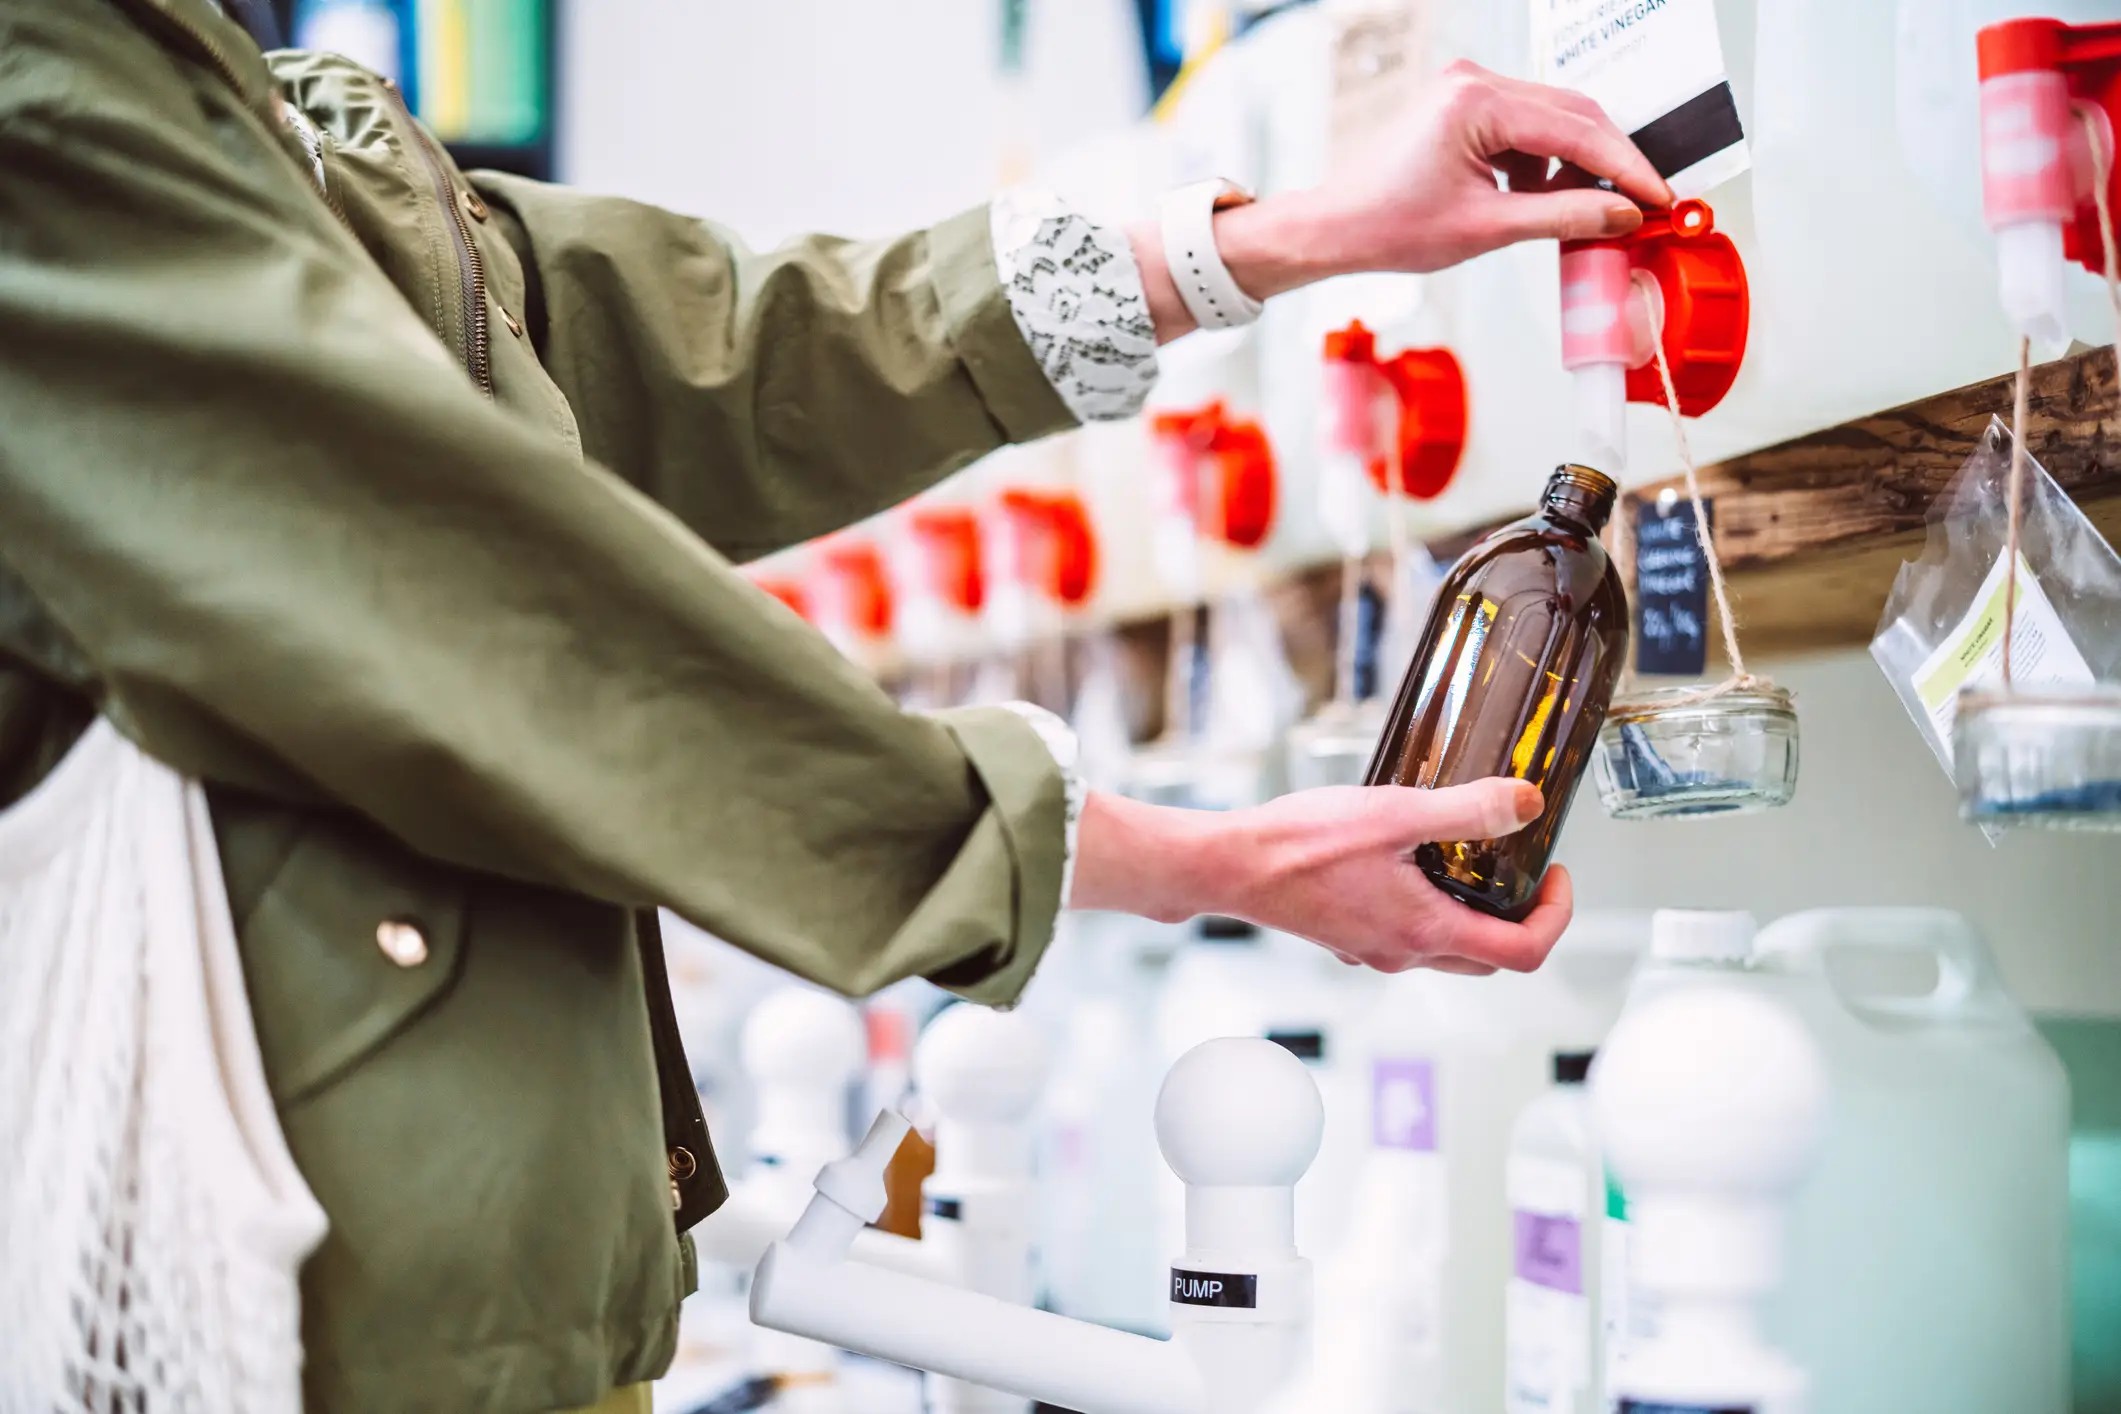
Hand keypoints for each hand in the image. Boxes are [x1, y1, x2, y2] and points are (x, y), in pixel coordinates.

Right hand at [1069, 779, 1574, 975]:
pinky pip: (1407, 937)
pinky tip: (1409, 866)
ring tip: (1470, 862)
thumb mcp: (1395, 814)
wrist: (1229, 865)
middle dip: (1520, 918)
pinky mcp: (1347, 938)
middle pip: (1490, 958)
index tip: (1553, 874)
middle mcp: (1403, 953)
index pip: (1523, 952)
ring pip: (1448, 950)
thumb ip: (1467, 810)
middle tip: (1523, 870)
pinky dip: (1429, 911)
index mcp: (1426, 931)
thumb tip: (1527, 804)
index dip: (1555, 916)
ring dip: (1474, 916)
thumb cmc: (1300, 844)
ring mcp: (1373, 950)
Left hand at [1131, 61, 1673, 340]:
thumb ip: (1562, 217)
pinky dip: (1547, 163)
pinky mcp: (1466, 106)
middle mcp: (1474, 83)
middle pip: (1574, 114)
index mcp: (1476, 104)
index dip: (1628, 168)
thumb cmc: (1389, 226)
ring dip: (1578, 165)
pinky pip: (1528, 127)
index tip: (1660, 198)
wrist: (1336, 227)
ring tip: (1588, 212)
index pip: (1577, 131)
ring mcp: (1469, 90)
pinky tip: (1545, 200)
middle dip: (1612, 162)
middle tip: (1643, 204)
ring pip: (1555, 120)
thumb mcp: (1486, 229)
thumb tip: (1623, 215)